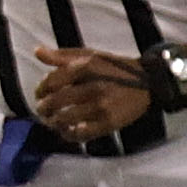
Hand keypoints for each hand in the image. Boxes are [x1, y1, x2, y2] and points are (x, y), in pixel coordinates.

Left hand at [33, 46, 152, 142]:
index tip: (40, 94)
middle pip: (54, 102)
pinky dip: (69, 134)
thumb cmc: (115, 68)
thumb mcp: (91, 55)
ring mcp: (101, 106)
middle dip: (43, 108)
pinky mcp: (109, 123)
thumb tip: (37, 51)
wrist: (150, 81)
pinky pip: (80, 134)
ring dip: (53, 122)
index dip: (40, 90)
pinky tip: (68, 130)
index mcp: (86, 68)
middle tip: (43, 111)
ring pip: (64, 119)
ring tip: (53, 120)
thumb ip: (62, 56)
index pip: (50, 82)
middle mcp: (93, 86)